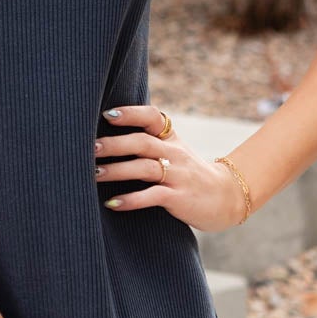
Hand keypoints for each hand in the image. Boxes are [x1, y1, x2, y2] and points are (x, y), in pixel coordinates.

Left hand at [94, 102, 247, 231]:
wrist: (226, 197)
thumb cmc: (188, 174)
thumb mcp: (173, 151)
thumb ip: (147, 142)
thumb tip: (104, 136)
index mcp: (170, 138)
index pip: (152, 117)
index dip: (130, 114)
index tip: (106, 115)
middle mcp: (174, 153)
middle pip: (142, 142)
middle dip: (114, 144)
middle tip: (90, 148)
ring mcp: (178, 175)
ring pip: (144, 168)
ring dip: (117, 170)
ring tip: (93, 174)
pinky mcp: (179, 197)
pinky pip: (153, 196)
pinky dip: (131, 200)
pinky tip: (112, 203)